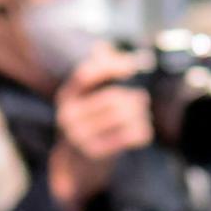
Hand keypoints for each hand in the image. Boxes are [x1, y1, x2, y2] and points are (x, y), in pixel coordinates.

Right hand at [48, 44, 151, 210]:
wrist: (77, 164)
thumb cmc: (89, 124)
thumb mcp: (86, 99)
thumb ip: (96, 73)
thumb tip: (103, 46)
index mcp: (67, 96)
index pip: (87, 74)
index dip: (110, 66)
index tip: (131, 64)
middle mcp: (68, 114)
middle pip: (113, 99)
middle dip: (133, 98)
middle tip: (143, 100)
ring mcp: (79, 135)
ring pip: (122, 117)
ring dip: (140, 115)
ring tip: (144, 115)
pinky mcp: (94, 152)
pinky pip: (128, 137)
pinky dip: (142, 132)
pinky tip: (144, 130)